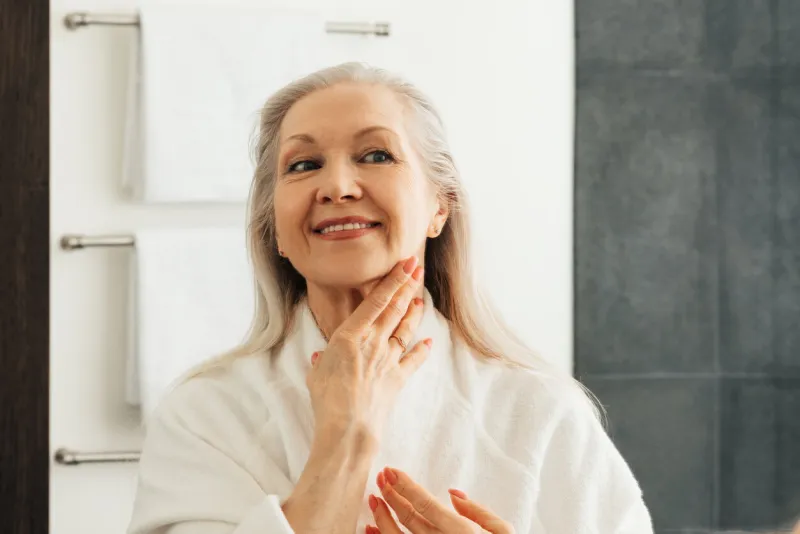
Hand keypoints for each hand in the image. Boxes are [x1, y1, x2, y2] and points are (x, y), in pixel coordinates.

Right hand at [306, 257, 430, 449]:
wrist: (349, 429)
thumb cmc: (327, 402)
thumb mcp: (316, 375)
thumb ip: (322, 361)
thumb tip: (323, 357)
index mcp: (350, 336)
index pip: (376, 301)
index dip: (393, 280)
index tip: (404, 264)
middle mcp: (373, 342)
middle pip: (395, 308)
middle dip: (408, 285)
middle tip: (418, 267)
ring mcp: (388, 359)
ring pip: (405, 328)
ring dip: (413, 311)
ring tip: (420, 297)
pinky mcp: (398, 378)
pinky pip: (414, 359)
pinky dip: (422, 349)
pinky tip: (428, 341)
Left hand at [367, 467, 514, 533]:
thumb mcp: (504, 532)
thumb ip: (480, 512)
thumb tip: (453, 494)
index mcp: (462, 531)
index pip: (425, 504)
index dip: (405, 486)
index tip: (391, 471)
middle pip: (408, 518)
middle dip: (391, 495)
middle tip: (380, 478)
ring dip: (381, 517)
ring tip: (373, 499)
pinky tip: (371, 529)